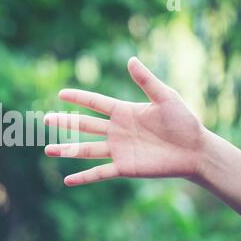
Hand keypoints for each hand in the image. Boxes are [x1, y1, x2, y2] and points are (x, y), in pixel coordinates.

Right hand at [44, 57, 205, 185]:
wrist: (194, 150)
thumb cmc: (184, 121)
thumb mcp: (166, 97)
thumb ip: (146, 81)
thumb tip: (130, 60)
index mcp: (123, 112)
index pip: (95, 103)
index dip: (78, 98)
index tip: (61, 94)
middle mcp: (116, 130)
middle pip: (84, 125)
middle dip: (64, 122)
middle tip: (45, 119)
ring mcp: (118, 150)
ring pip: (86, 149)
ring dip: (67, 150)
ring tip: (48, 149)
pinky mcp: (124, 167)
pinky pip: (99, 172)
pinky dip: (84, 177)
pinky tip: (68, 181)